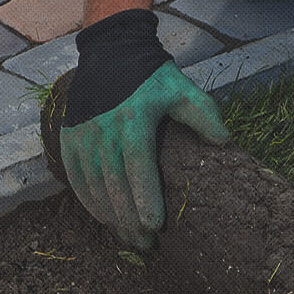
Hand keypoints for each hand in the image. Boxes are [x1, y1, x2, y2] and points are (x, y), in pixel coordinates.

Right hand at [57, 9, 228, 248]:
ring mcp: (82, 134)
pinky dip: (87, 200)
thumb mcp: (183, 90)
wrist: (112, 51)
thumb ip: (204, 115)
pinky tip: (103, 218)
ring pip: (93, 184)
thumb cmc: (153, 77)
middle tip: (144, 242)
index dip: (145, 197)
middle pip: (114, 183)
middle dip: (128, 217)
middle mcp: (103, 130)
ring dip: (108, 215)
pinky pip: (75, 176)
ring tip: (126, 237)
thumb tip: (224, 141)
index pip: (138, 166)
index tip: (154, 225)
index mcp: (133, 120)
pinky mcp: (69, 137)